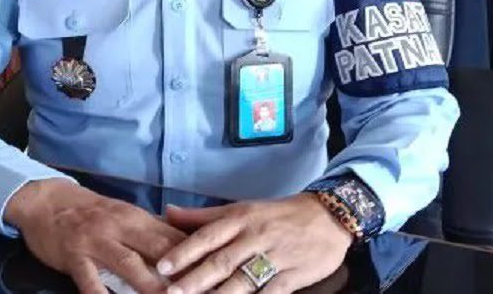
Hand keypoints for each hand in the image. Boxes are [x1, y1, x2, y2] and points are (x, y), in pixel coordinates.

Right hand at [5, 179, 187, 293]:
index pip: (175, 238)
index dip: (196, 257)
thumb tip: (187, 247)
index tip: (214, 274)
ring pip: (129, 264)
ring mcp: (98, 241)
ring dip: (150, 285)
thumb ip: (152, 232)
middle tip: (198, 289)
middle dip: (181, 272)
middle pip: (159, 250)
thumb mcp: (125, 216)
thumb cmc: (91, 213)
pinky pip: (89, 279)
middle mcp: (122, 227)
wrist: (46, 201)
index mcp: (139, 218)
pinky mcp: (75, 256)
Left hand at [156, 194, 352, 293]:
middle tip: (172, 293)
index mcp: (241, 218)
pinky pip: (271, 293)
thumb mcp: (242, 208)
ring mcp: (275, 257)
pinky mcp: (293, 276)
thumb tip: (167, 213)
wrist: (329, 216)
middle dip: (195, 279)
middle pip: (222, 261)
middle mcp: (256, 236)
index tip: (162, 266)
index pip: (208, 235)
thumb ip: (204, 216)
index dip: (184, 251)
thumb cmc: (278, 214)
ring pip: (243, 280)